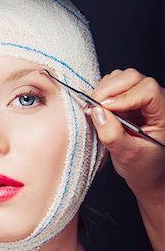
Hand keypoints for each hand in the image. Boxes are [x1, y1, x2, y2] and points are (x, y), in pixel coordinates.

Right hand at [88, 68, 164, 195]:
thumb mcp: (128, 156)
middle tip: (93, 108)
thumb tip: (97, 113)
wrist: (144, 172)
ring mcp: (140, 96)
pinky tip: (98, 110)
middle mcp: (154, 100)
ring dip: (103, 92)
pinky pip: (112, 85)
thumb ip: (113, 135)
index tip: (104, 109)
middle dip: (109, 90)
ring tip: (95, 111)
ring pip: (121, 78)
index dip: (124, 97)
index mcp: (163, 113)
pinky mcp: (127, 99)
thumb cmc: (143, 166)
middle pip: (132, 77)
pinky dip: (101, 94)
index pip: (147, 90)